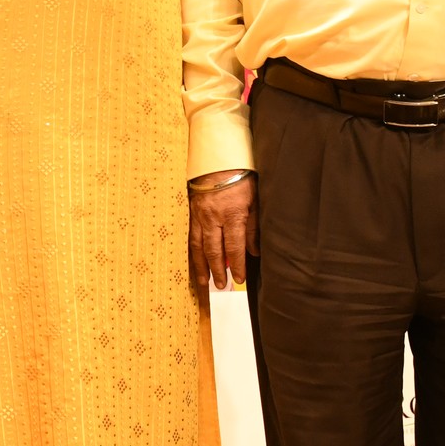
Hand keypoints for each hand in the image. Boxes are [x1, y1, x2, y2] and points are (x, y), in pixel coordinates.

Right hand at [189, 174, 254, 292]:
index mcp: (232, 214)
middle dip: (218, 271)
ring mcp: (199, 215)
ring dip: (202, 266)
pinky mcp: (190, 212)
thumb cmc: (240, 178)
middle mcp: (213, 217)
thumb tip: (254, 251)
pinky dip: (191, 252)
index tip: (239, 280)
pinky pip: (189, 236)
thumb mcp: (255, 201)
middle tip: (221, 286)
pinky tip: (193, 262)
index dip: (237, 265)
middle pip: (214, 250)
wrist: (217, 159)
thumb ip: (253, 228)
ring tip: (204, 281)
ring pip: (198, 246)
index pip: (234, 247)